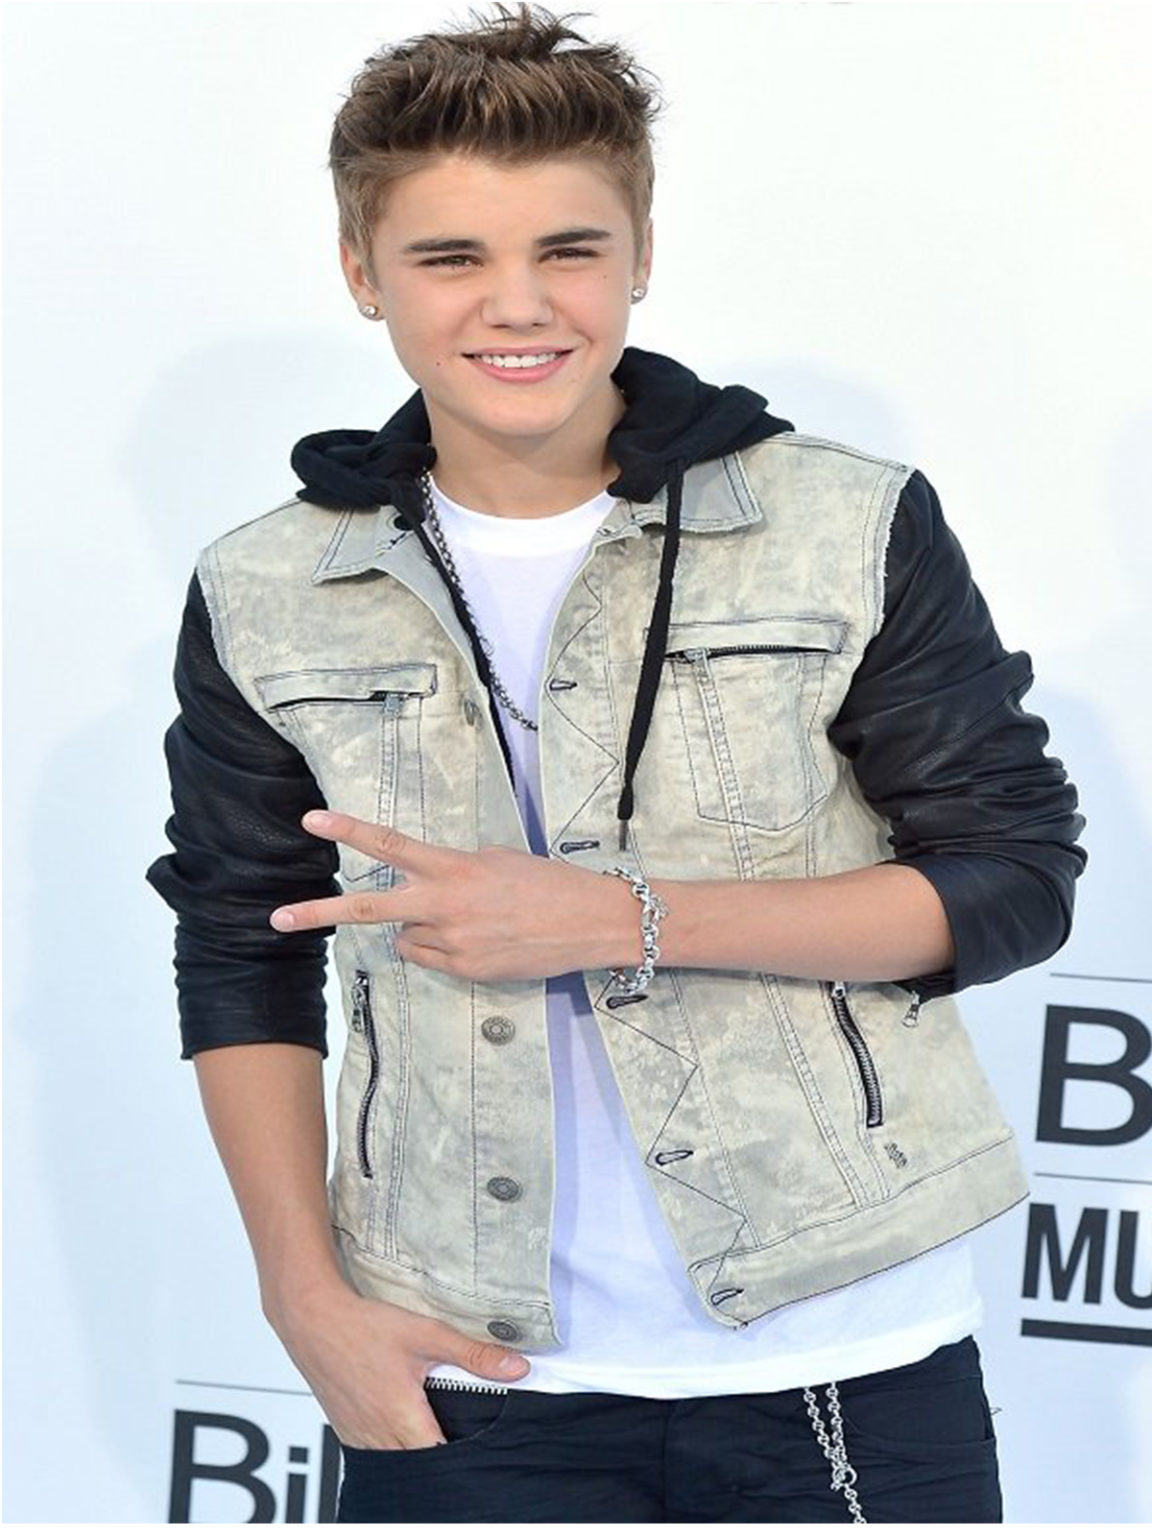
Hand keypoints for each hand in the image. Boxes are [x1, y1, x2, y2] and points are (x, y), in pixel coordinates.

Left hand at [269, 810, 636, 981]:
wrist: (590, 921)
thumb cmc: (547, 882)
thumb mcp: (496, 859)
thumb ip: (451, 870)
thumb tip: (424, 887)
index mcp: (453, 868)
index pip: (389, 845)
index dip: (348, 830)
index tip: (311, 819)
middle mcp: (444, 906)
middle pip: (368, 909)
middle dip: (318, 914)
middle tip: (277, 918)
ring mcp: (452, 944)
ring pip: (405, 937)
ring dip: (418, 928)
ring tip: (466, 920)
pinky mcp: (465, 972)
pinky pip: (429, 959)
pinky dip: (438, 949)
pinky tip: (476, 939)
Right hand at [272, 1281, 529, 1450]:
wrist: (313, 1320)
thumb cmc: (364, 1327)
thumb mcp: (427, 1335)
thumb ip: (473, 1355)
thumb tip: (517, 1367)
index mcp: (403, 1418)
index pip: (441, 1461)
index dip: (462, 1458)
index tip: (478, 1447)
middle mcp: (379, 1436)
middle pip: (420, 1465)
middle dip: (441, 1453)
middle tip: (460, 1435)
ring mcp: (360, 1437)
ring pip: (397, 1461)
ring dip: (415, 1449)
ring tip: (431, 1426)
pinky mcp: (346, 1432)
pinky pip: (375, 1451)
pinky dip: (392, 1444)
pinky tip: (402, 1422)